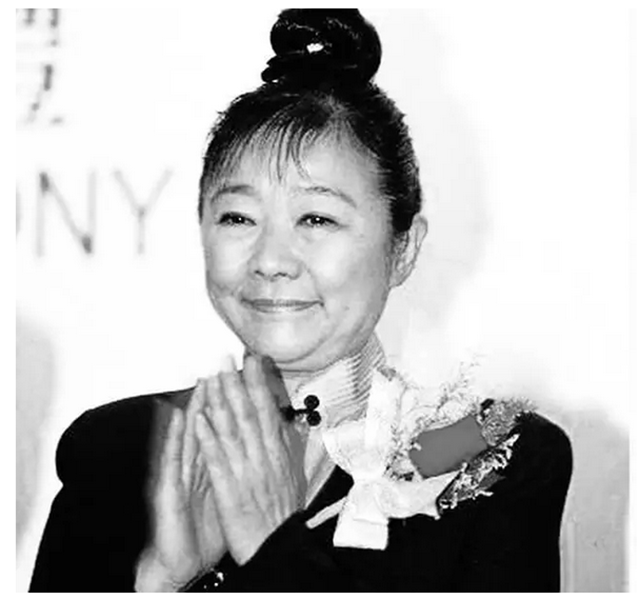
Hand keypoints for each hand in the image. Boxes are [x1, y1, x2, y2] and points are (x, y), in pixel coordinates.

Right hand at [135, 381, 225, 591]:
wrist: (180, 562)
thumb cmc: (201, 530)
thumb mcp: (223, 495)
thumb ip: (231, 469)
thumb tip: (249, 449)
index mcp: (211, 467)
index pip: (224, 429)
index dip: (234, 403)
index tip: (245, 378)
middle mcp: (195, 466)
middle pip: (208, 425)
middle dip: (216, 395)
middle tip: (224, 366)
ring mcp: (180, 476)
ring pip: (190, 434)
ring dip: (196, 407)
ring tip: (203, 380)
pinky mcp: (168, 491)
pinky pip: (173, 462)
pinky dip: (177, 439)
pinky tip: (180, 419)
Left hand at [195, 354, 306, 565]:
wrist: (277, 545)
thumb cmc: (283, 512)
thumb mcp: (295, 476)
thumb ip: (292, 448)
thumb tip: (294, 425)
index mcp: (276, 452)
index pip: (267, 410)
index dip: (258, 384)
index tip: (252, 360)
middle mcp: (261, 456)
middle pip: (247, 413)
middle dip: (235, 383)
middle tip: (224, 358)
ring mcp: (244, 470)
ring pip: (231, 430)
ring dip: (219, 402)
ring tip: (209, 378)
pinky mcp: (228, 488)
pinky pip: (217, 459)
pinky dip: (208, 439)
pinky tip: (199, 420)